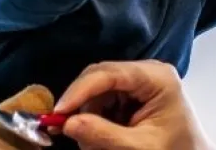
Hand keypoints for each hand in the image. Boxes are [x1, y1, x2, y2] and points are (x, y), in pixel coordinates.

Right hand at [52, 60, 213, 149]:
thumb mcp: (139, 148)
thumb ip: (104, 135)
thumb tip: (68, 124)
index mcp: (157, 78)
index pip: (110, 73)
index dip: (80, 90)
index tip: (58, 113)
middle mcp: (147, 72)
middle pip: (99, 77)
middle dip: (80, 104)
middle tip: (61, 129)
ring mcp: (139, 81)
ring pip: (96, 90)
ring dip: (87, 115)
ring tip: (93, 143)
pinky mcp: (132, 93)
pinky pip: (102, 100)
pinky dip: (95, 119)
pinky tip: (101, 138)